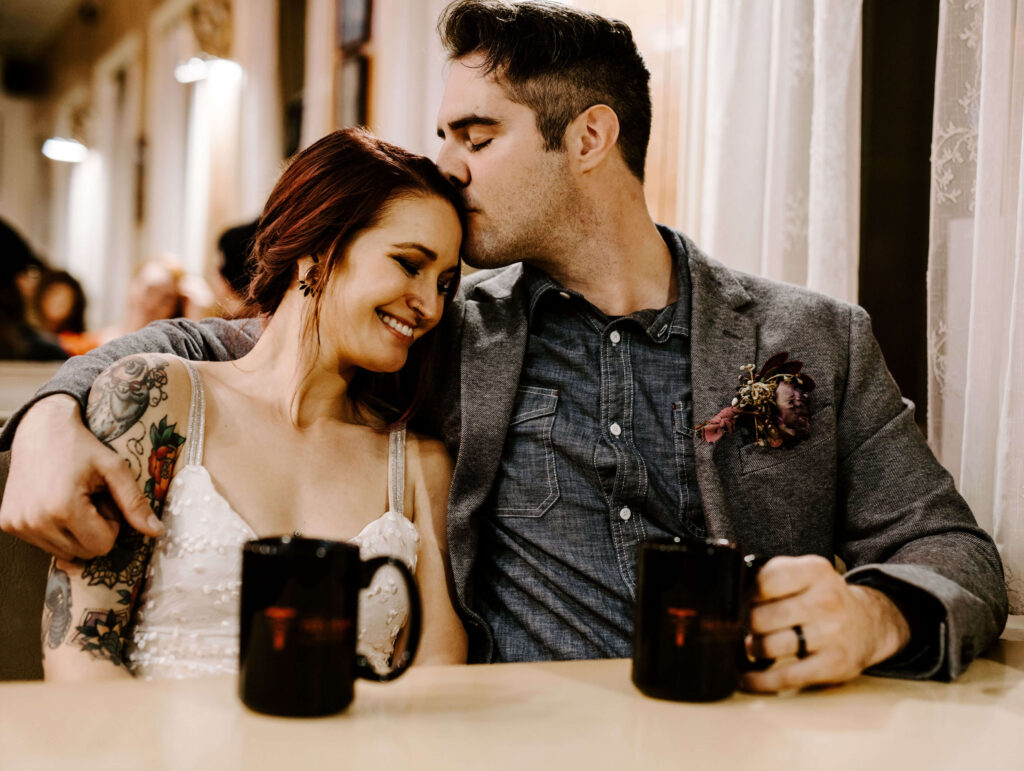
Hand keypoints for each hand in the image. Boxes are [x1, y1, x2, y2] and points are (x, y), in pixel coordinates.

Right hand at [0, 395, 161, 560]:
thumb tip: (157, 531)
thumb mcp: (114, 468)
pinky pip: (44, 544)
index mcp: (63, 509)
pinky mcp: (8, 524)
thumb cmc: (81, 446)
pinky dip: (56, 529)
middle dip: (94, 530)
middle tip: (90, 499)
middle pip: (83, 552)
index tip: (104, 500)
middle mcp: (35, 521)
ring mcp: (17, 524)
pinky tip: (55, 503)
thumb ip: (135, 502)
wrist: (41, 429)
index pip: (101, 546)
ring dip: (75, 531)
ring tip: (74, 500)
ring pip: (64, 552)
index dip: (111, 525)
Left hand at [741, 555, 910, 691]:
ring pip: (770, 646)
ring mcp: (832, 634)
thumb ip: (771, 577)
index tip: (741, 602)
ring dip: (754, 649)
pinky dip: (760, 681)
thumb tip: (730, 593)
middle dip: (747, 625)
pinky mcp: (834, 665)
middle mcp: (826, 600)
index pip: (765, 581)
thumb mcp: (804, 574)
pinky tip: (746, 679)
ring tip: (754, 646)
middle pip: (762, 617)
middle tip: (747, 627)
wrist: (869, 623)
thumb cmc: (822, 598)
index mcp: (815, 571)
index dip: (745, 595)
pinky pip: (786, 677)